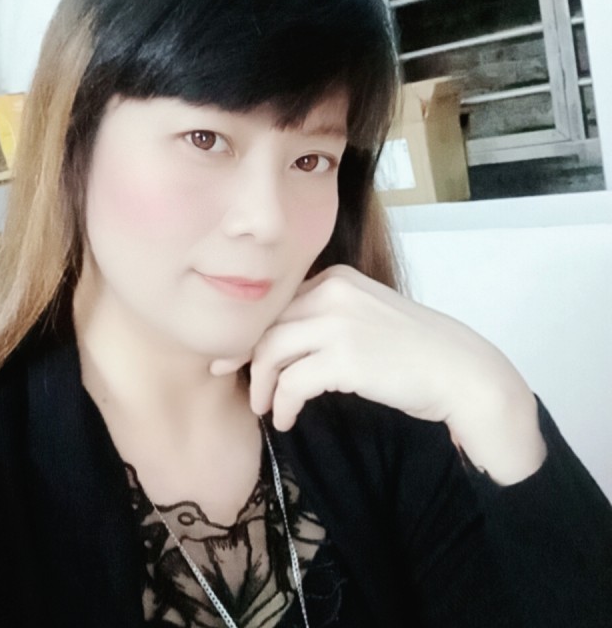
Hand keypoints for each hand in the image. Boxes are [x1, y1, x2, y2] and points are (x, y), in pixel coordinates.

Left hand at [211, 264, 546, 483]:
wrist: (461, 371)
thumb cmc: (414, 350)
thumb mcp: (366, 317)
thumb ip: (326, 318)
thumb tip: (282, 344)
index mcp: (336, 279)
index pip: (278, 303)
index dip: (254, 333)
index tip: (242, 356)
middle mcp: (332, 293)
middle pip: (267, 325)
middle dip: (246, 357)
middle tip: (237, 381)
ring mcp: (339, 323)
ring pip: (271, 351)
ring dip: (261, 385)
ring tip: (265, 407)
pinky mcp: (345, 358)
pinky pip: (292, 383)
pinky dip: (282, 404)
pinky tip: (286, 419)